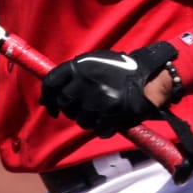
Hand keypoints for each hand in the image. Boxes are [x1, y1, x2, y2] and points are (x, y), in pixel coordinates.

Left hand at [39, 42, 176, 138]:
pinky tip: (109, 121)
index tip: (51, 108)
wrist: (147, 77)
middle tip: (82, 110)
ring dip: (88, 120)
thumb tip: (45, 99)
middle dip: (71, 110)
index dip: (48, 98)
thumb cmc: (118, 70)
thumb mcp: (93, 63)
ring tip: (99, 113)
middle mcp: (85, 81)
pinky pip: (97, 128)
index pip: (51, 83)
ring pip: (80, 119)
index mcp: (79, 66)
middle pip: (65, 103)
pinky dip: (102, 128)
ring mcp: (98, 98)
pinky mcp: (110, 113)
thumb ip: (70, 77)